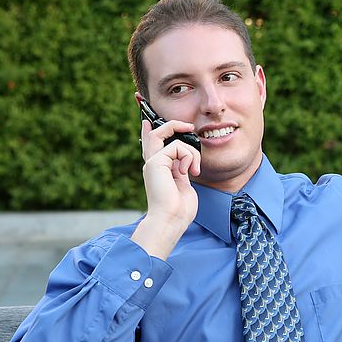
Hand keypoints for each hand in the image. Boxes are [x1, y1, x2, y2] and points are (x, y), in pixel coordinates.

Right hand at [130, 119, 201, 259]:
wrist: (170, 219)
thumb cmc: (179, 210)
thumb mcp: (183, 185)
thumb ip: (182, 170)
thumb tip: (185, 161)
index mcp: (158, 171)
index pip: (151, 147)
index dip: (149, 133)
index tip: (147, 122)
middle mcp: (153, 165)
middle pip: (155, 135)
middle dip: (171, 125)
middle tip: (189, 126)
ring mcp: (153, 162)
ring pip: (170, 137)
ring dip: (191, 152)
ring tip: (195, 170)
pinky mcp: (156, 162)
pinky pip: (178, 146)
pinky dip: (189, 157)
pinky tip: (188, 172)